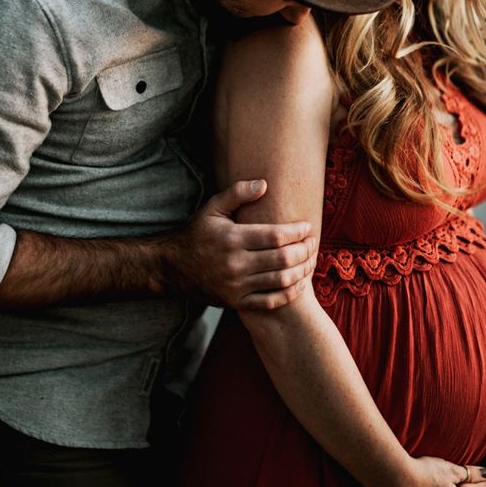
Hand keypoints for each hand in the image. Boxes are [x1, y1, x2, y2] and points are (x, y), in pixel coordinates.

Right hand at [163, 179, 316, 309]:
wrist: (172, 267)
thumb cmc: (197, 233)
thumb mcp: (213, 208)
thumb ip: (238, 193)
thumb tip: (264, 184)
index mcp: (232, 238)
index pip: (276, 236)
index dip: (297, 232)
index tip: (307, 227)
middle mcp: (235, 264)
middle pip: (283, 259)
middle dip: (304, 250)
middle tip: (313, 243)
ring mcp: (236, 286)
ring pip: (280, 281)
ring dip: (302, 271)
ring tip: (311, 260)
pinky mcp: (236, 302)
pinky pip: (270, 301)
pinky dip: (289, 293)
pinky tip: (299, 283)